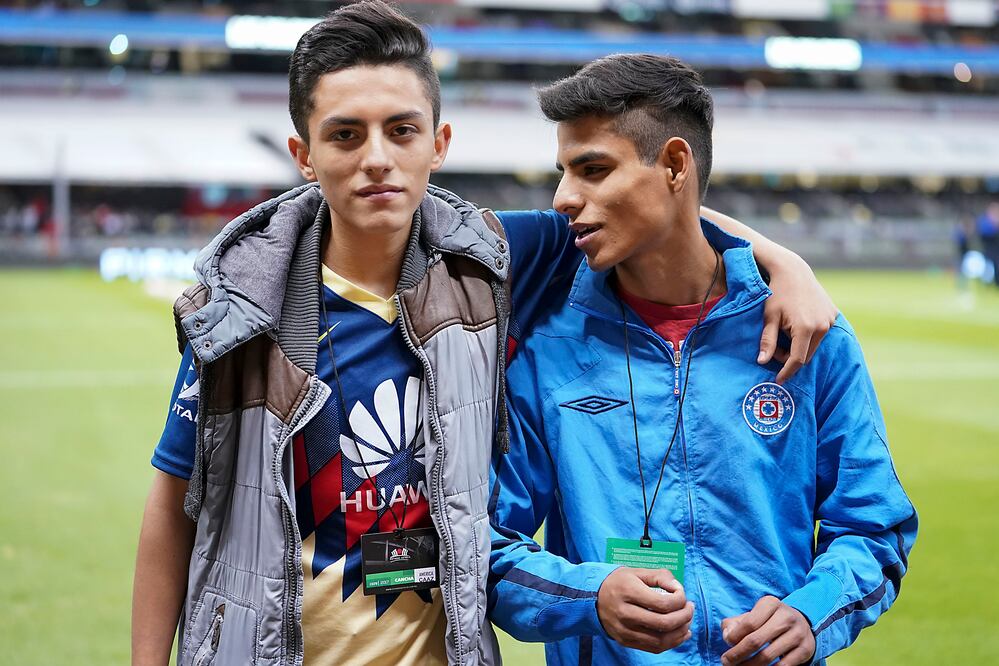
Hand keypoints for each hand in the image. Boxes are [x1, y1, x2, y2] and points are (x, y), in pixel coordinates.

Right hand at [596, 567, 693, 653]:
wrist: (590, 598)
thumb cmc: (617, 582)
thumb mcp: (636, 572)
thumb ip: (659, 576)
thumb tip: (677, 588)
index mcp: (628, 591)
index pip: (663, 603)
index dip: (679, 599)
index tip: (681, 592)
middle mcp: (625, 613)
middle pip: (664, 623)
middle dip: (684, 616)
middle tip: (690, 608)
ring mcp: (624, 630)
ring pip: (660, 640)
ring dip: (680, 632)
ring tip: (687, 622)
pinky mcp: (625, 641)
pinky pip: (653, 648)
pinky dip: (671, 643)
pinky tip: (679, 633)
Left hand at [720, 596, 815, 665]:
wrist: (801, 624)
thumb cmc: (769, 620)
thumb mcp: (754, 614)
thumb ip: (735, 623)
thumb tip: (727, 635)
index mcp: (771, 604)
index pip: (748, 623)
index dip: (734, 637)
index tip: (727, 645)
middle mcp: (786, 617)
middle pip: (755, 641)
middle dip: (737, 654)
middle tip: (726, 662)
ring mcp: (798, 634)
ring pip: (767, 656)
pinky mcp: (805, 650)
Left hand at [758, 252, 836, 383]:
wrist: (793, 271)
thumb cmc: (776, 294)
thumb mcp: (769, 317)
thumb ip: (767, 341)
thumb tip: (762, 362)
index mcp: (805, 329)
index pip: (797, 360)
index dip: (787, 372)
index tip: (778, 380)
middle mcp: (822, 326)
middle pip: (807, 355)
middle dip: (790, 358)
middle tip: (775, 348)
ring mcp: (830, 321)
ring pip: (814, 346)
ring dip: (799, 347)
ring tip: (784, 334)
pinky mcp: (833, 315)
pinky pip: (821, 334)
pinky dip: (808, 337)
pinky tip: (796, 325)